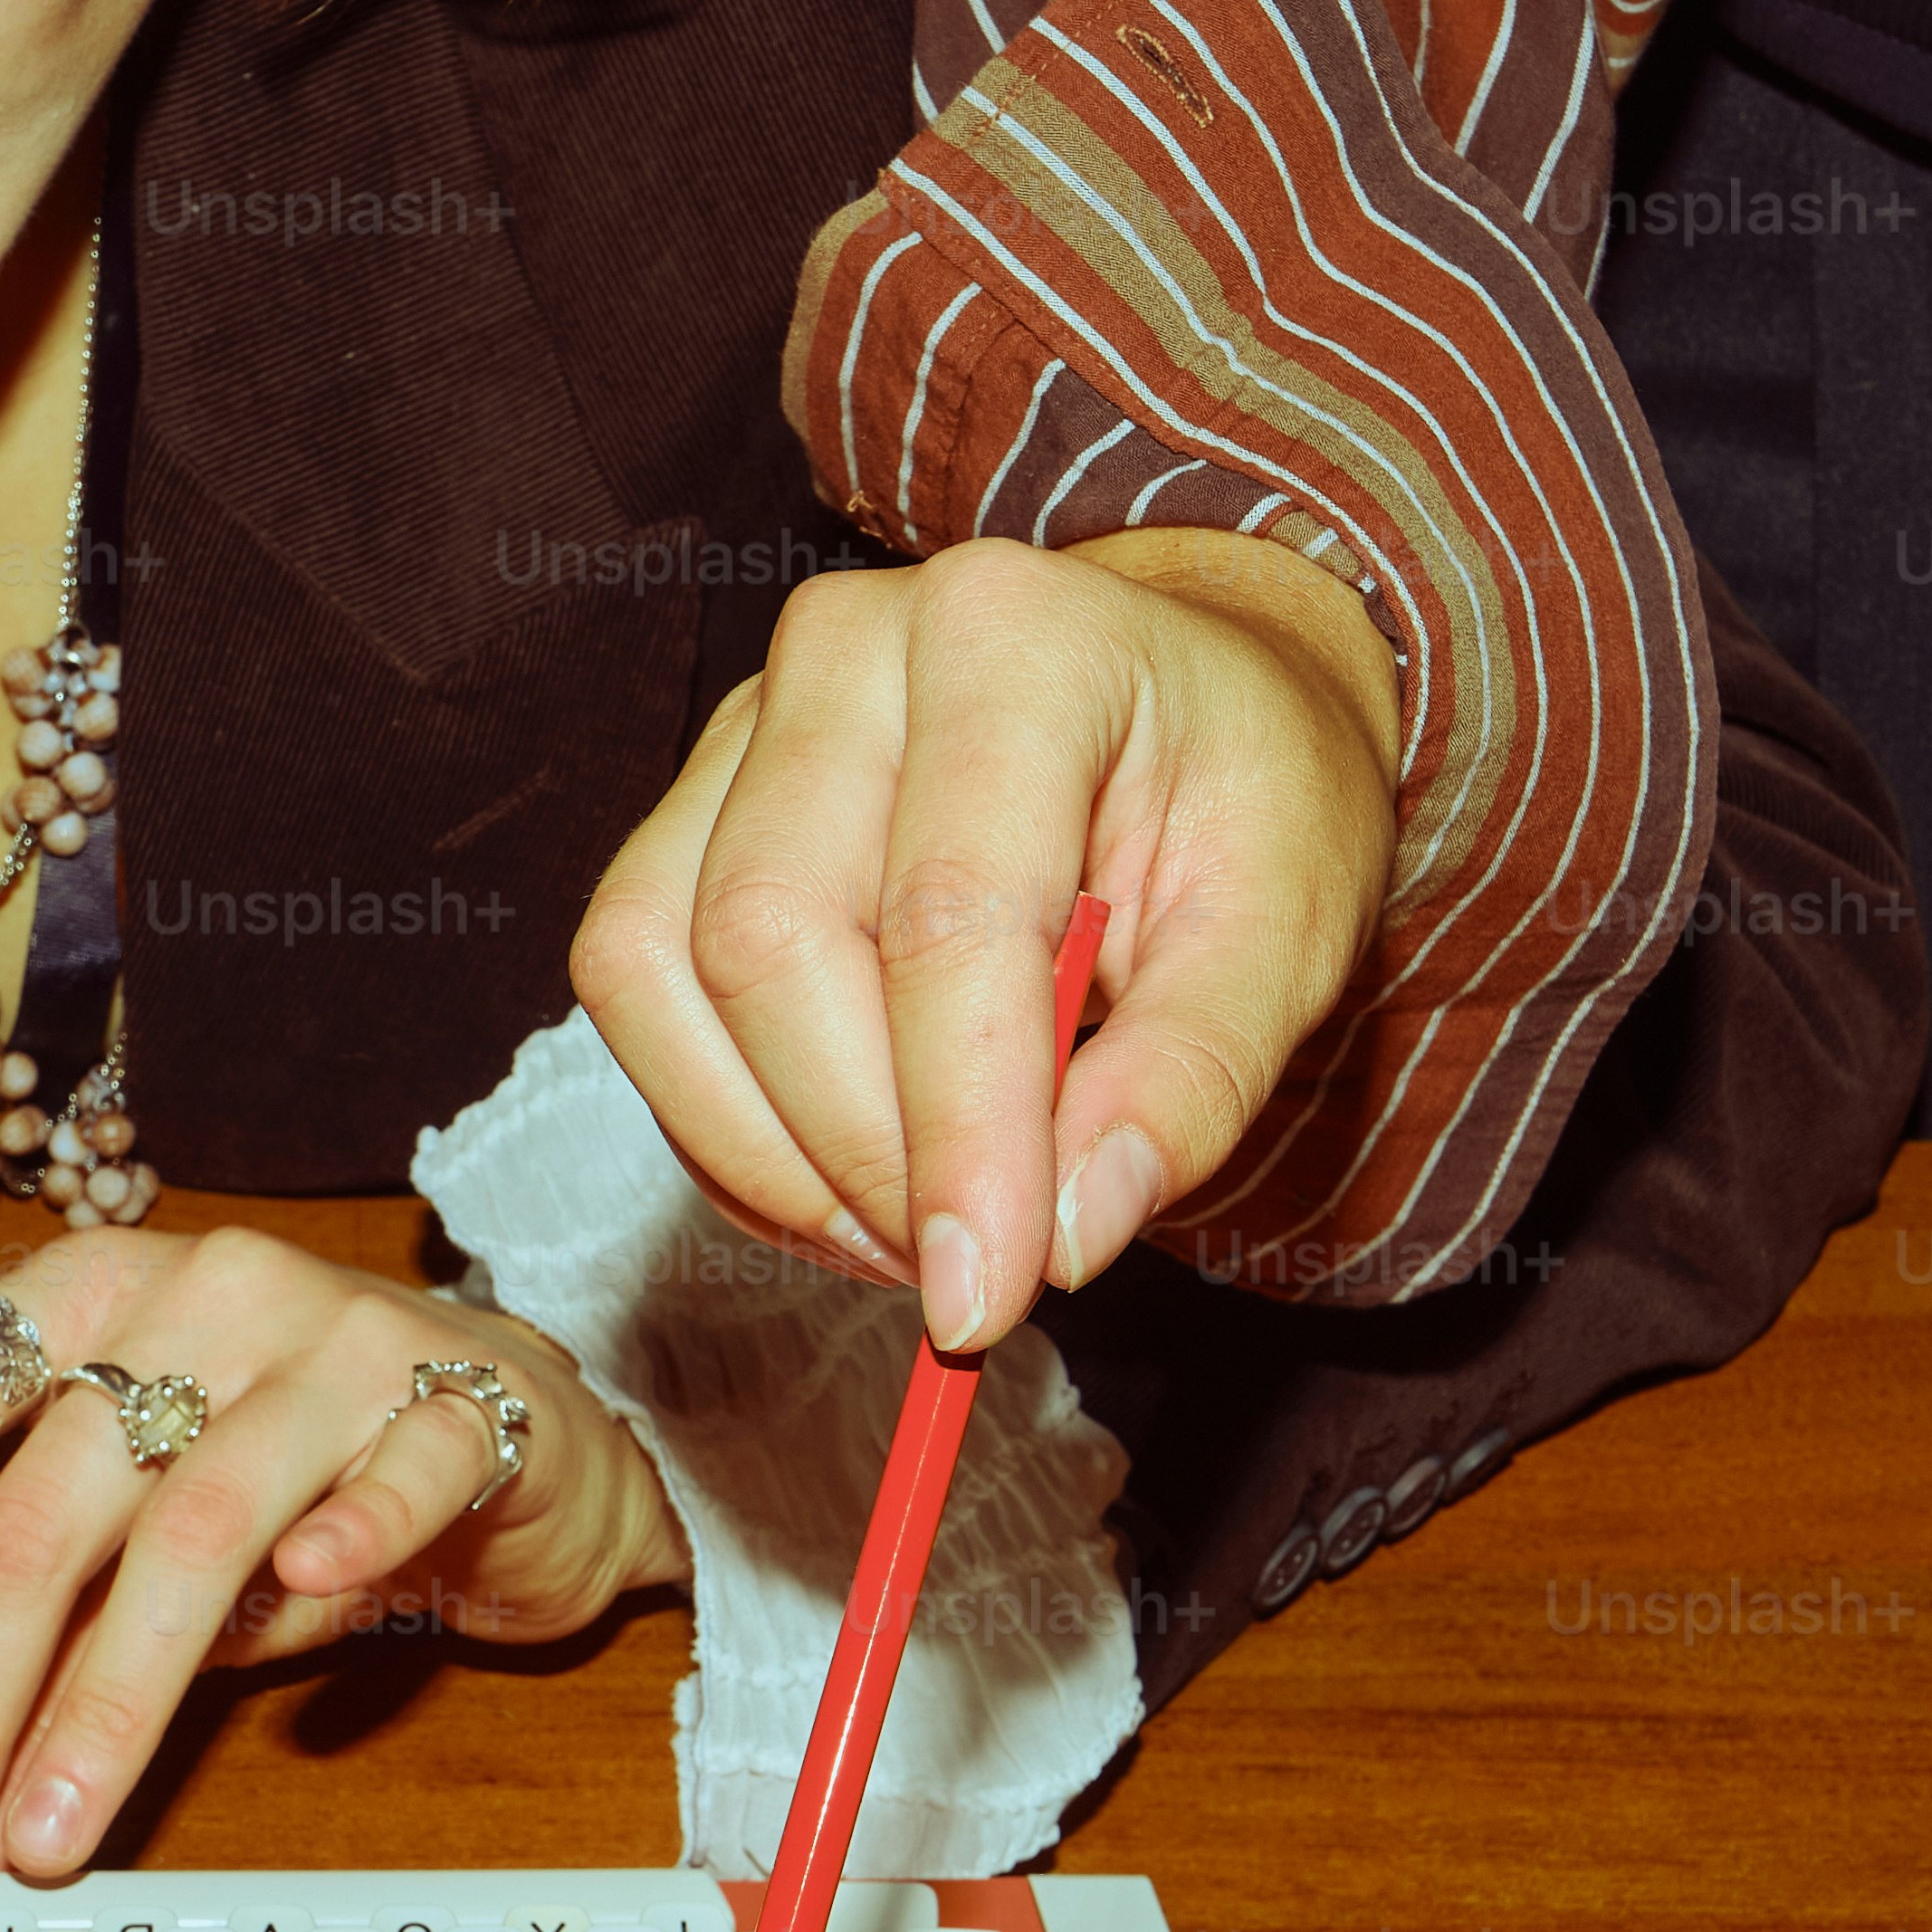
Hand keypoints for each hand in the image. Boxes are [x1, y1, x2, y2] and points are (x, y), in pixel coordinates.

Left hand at [0, 1225, 690, 1877]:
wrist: (538, 1440)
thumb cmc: (311, 1482)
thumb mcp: (157, 1532)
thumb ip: (63, 1611)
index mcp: (82, 1297)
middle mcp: (193, 1293)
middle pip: (40, 1509)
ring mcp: (332, 1337)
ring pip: (191, 1528)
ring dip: (107, 1704)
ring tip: (49, 1834)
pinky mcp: (461, 1397)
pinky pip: (395, 1476)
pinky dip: (347, 1539)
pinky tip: (310, 1590)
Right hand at [570, 521, 1406, 1351]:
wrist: (1192, 708)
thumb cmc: (1245, 803)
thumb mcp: (1290, 938)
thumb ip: (1188, 1083)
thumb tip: (1065, 1241)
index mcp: (1020, 636)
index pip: (947, 914)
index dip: (956, 1131)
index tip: (987, 1296)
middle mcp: (848, 648)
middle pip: (768, 941)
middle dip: (858, 1154)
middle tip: (972, 1273)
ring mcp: (742, 722)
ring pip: (659, 969)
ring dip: (769, 1154)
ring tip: (912, 1232)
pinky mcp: (688, 810)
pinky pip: (640, 992)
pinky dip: (727, 1130)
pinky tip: (847, 1182)